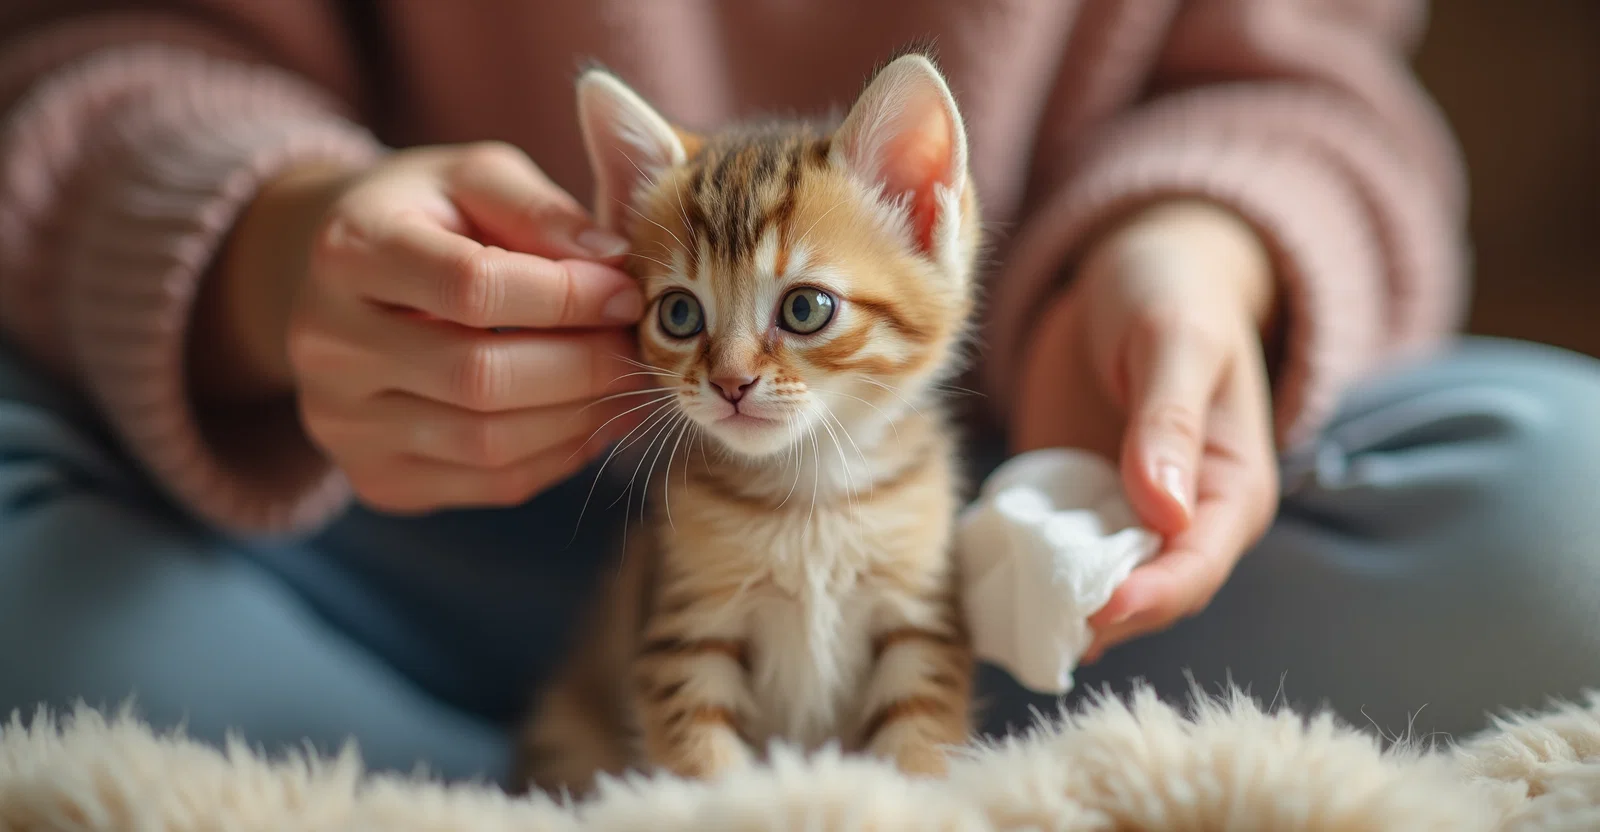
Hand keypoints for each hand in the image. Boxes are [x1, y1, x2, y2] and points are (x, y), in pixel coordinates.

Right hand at [196, 141, 649, 512]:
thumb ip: (539, 208)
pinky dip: (562, 456)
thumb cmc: (432, 217)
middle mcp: (327, 344)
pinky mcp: (376, 478)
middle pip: (479, 376)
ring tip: (625, 381)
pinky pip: (492, 484)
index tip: (626, 292)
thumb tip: (612, 261)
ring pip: (489, 443)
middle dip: (582, 365)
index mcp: (350, 251)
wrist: (348, 283)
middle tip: (636, 347)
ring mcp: (343, 423)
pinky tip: (594, 418)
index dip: (565, 296)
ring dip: (580, 417)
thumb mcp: (475, 178)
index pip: (471, 287)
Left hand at [1012, 200, 1281, 659]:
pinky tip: (983, 577)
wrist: (1129, 267)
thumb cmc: (1173, 292)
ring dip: (1054, 604)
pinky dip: (1021, 570)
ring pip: (1093, 587)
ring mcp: (1122, 516)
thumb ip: (1170, 420)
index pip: (1198, 568)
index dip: (1151, 597)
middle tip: (1035, 626)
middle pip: (1146, 597)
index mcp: (1231, 490)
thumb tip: (1166, 511)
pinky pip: (1048, 554)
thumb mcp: (1176, 340)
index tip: (1096, 609)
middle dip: (1097, 616)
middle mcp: (1182, 520)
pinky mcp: (1072, 503)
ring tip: (1003, 616)